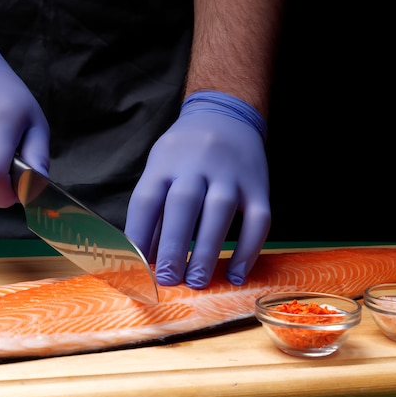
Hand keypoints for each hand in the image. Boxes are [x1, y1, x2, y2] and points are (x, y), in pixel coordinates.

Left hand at [125, 90, 270, 288]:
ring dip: (207, 250)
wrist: (226, 114)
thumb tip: (145, 258)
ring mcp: (231, 173)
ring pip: (220, 211)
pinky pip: (258, 219)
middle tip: (167, 279)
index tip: (136, 267)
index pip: (147, 199)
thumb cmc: (184, 152)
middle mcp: (197, 164)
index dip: (139, 234)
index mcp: (165, 162)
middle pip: (183, 204)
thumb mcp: (161, 168)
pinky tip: (235, 275)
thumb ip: (154, 210)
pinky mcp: (259, 184)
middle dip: (174, 246)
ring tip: (196, 282)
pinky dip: (248, 250)